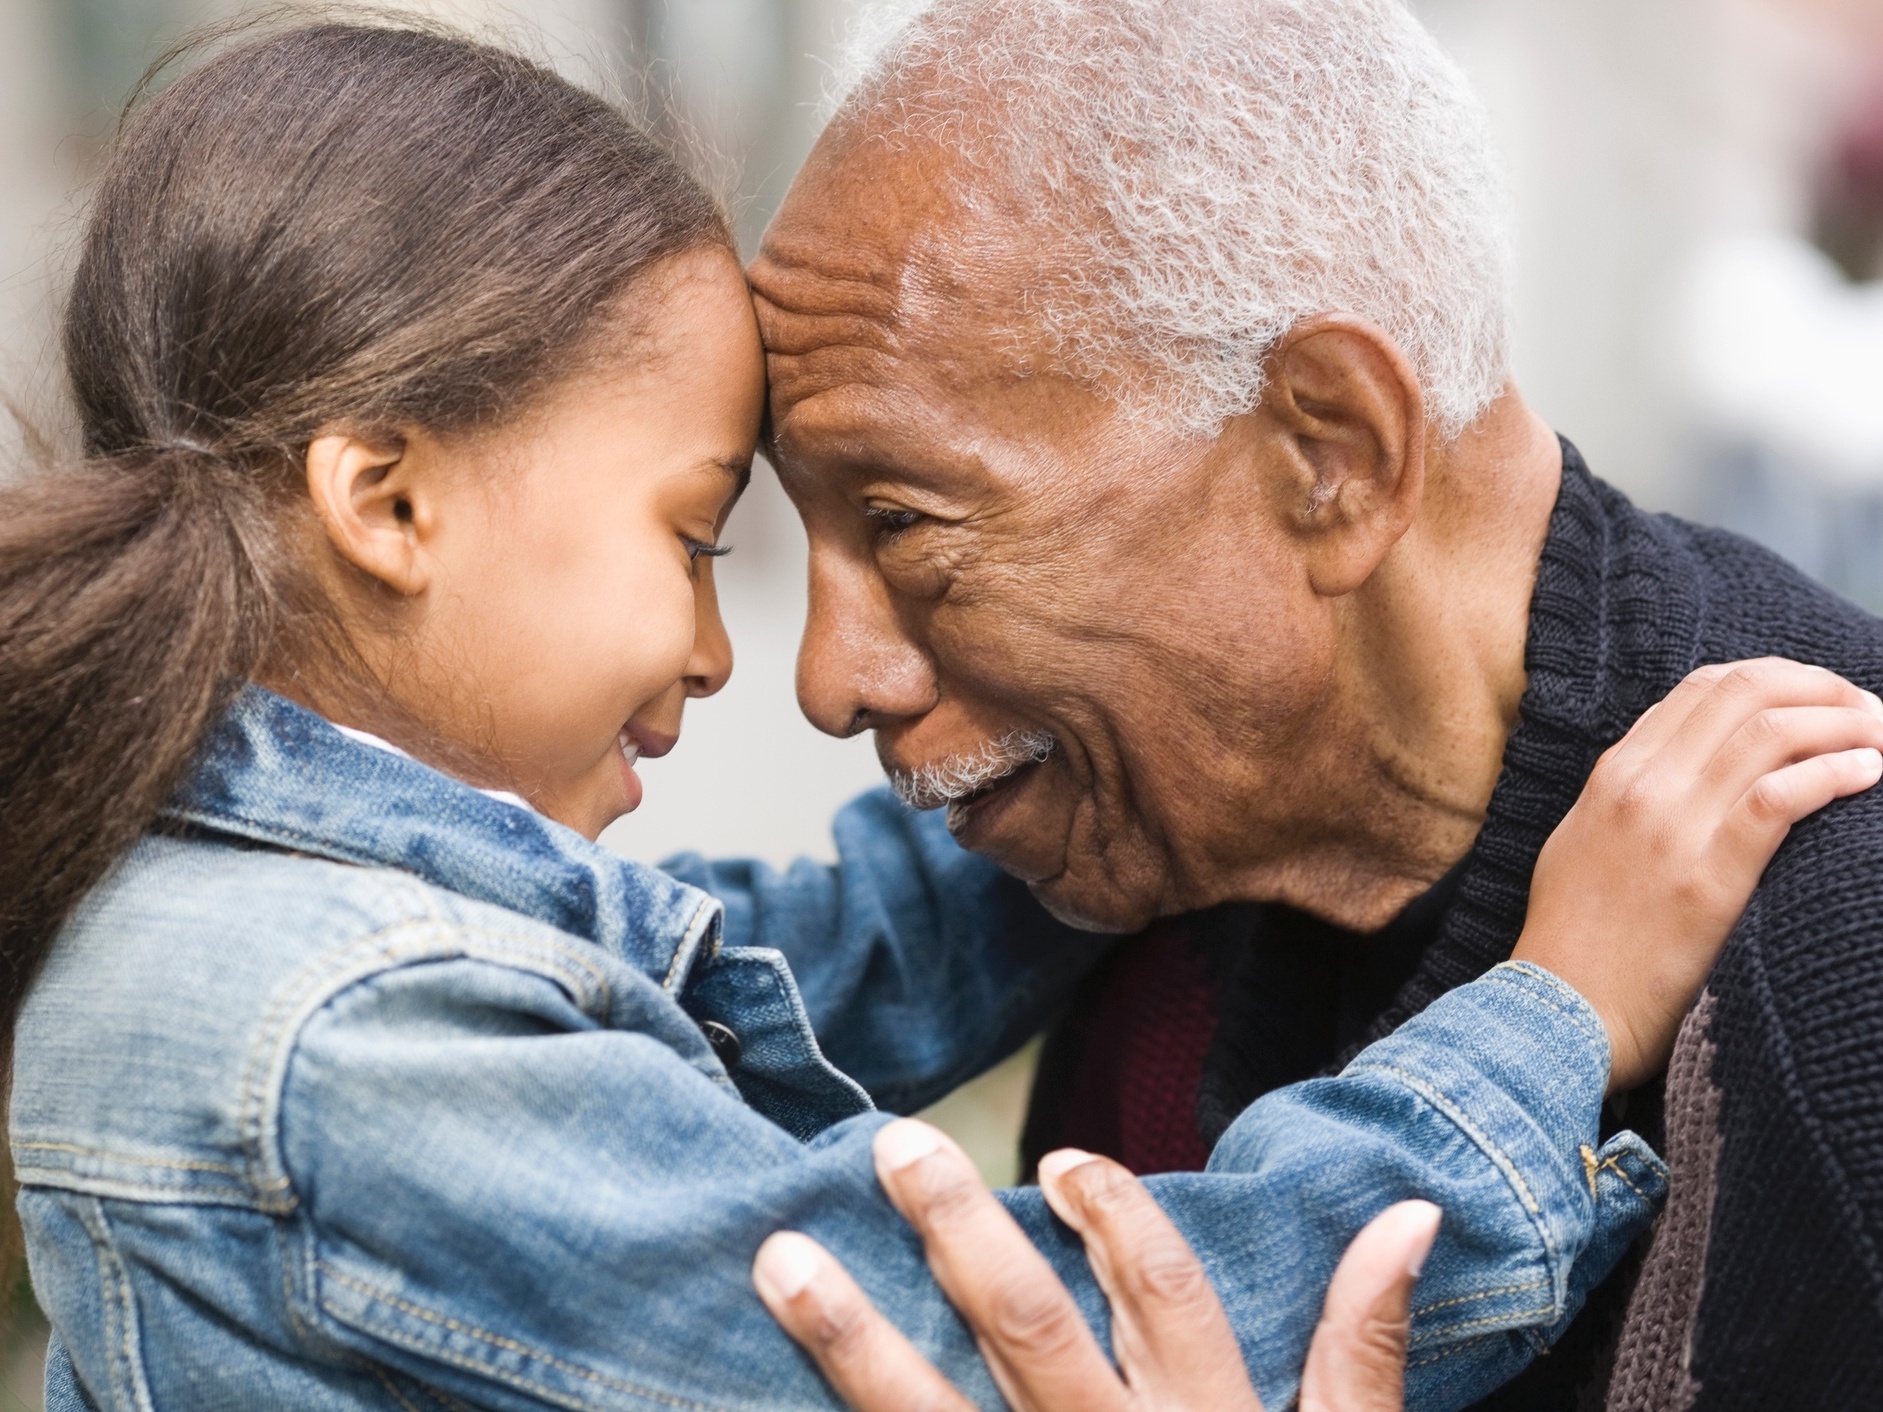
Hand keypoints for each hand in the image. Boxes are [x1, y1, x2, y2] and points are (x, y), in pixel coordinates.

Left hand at [754, 1118, 1440, 1410]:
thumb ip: (1365, 1347)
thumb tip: (1408, 1216)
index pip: (1165, 1295)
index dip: (1117, 1216)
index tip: (1057, 1162)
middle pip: (1032, 1332)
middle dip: (960, 1232)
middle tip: (895, 1146)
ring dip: (855, 1339)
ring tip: (782, 1261)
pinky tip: (757, 1396)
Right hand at [1513, 657, 1882, 1091]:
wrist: (1562, 1011)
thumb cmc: (1576, 938)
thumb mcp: (1583, 842)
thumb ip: (1630, 797)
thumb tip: (1689, 769)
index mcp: (1614, 773)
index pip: (1706, 686)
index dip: (1780, 678)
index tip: (1822, 700)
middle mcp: (1641, 786)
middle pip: (1747, 692)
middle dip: (1823, 689)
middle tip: (1869, 712)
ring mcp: (1672, 829)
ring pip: (1771, 733)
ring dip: (1844, 725)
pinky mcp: (1707, 880)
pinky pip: (1780, 798)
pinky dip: (1835, 774)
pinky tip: (1870, 775)